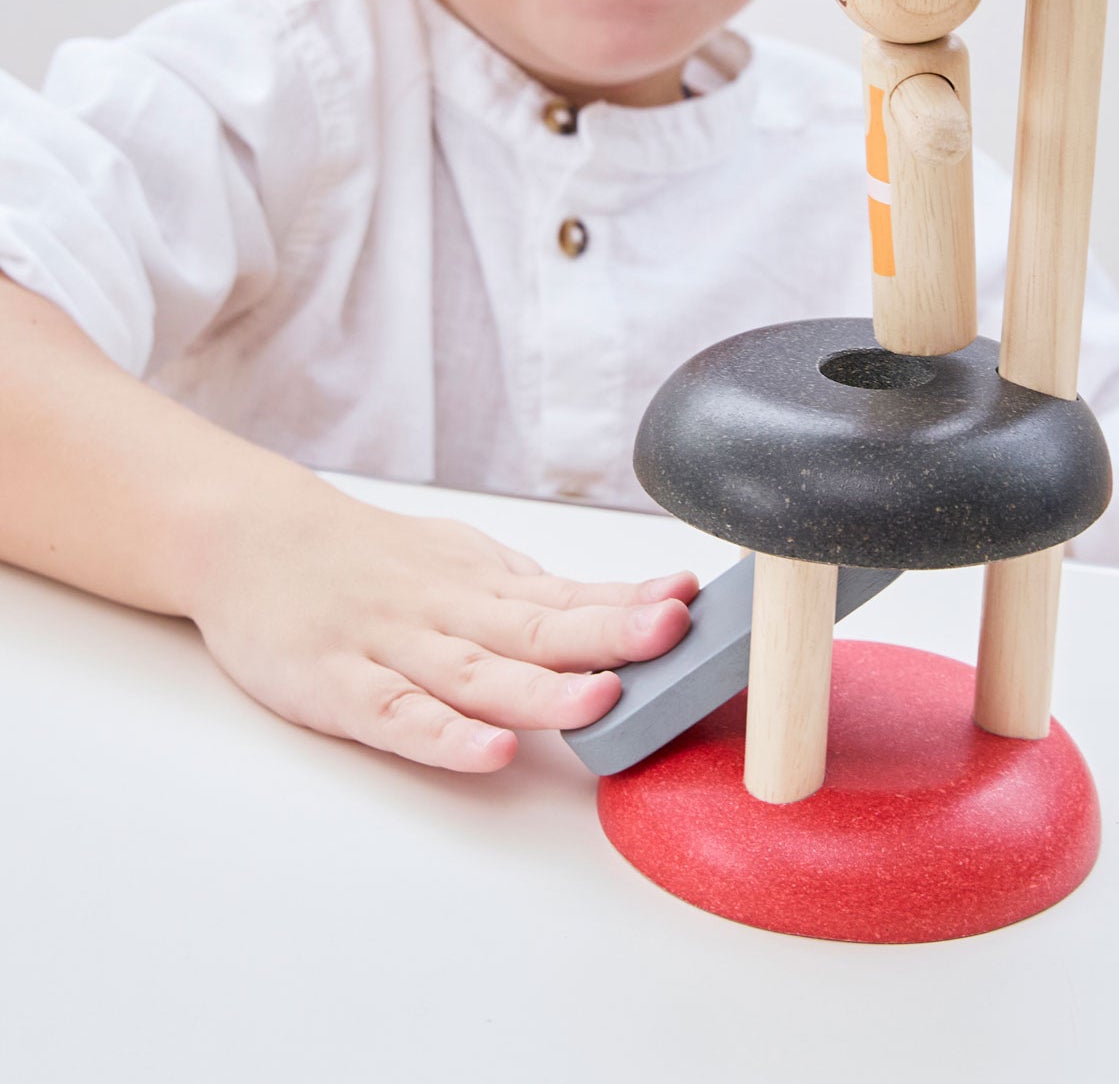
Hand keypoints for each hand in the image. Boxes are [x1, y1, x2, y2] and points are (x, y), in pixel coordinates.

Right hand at [185, 483, 696, 772]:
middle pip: (540, 629)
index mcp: (486, 584)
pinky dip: (444, 737)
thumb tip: (629, 606)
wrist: (252, 537)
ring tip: (603, 699)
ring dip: (543, 690)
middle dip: (611, 633)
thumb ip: (535, 594)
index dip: (632, 600)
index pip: (571, 594)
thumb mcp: (463, 561)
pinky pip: (398, 716)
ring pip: (477, 674)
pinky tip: (490, 751)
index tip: (694, 599)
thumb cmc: (372, 559)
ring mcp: (395, 648)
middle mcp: (451, 612)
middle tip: (674, 632)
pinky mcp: (340, 687)